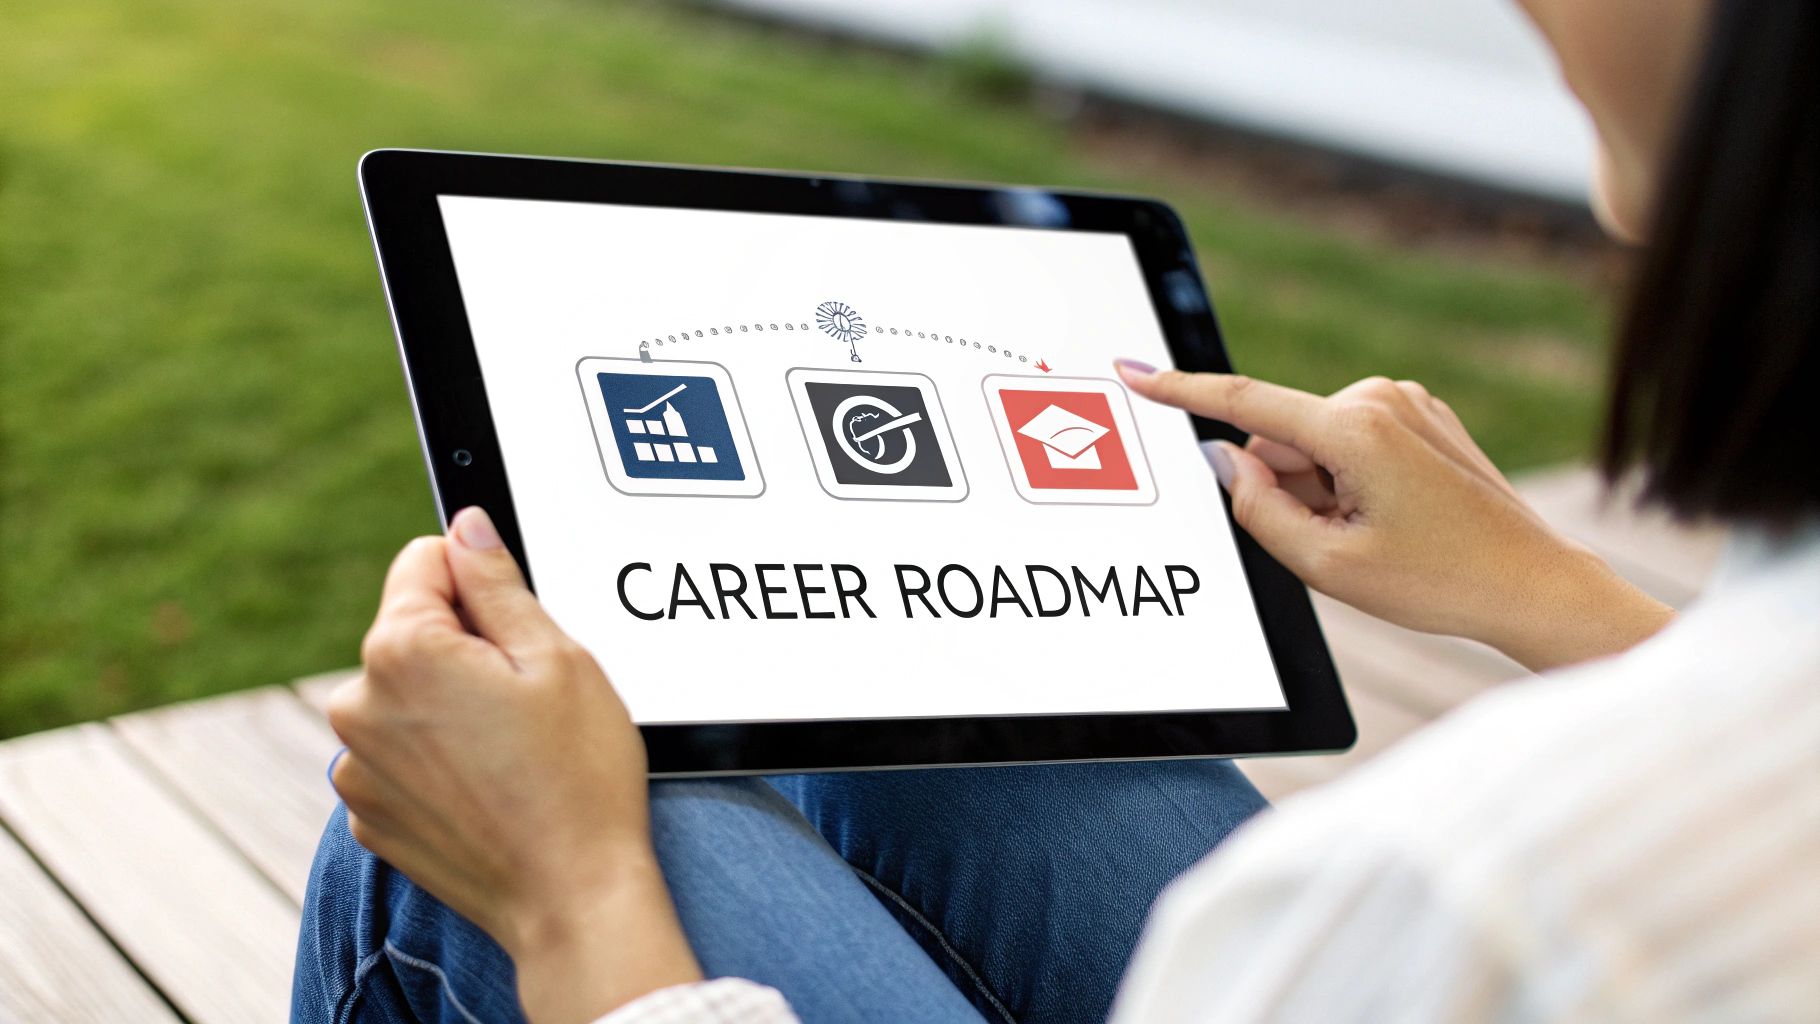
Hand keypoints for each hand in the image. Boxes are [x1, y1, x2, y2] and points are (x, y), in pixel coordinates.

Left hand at [328, 507, 700, 1023]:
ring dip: (448, 706)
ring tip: (511, 751)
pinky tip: (490, 787)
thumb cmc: (577, 778)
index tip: (517, 627)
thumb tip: (465, 528)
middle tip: (527, 700)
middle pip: (412, 632)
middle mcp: (358, 705)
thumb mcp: (557, 657)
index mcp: (402, 652)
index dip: (481, 583)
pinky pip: (400, 756)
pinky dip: (438, 760)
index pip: (424, 561)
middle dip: (465, 649)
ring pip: (406, 696)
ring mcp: (356, 767)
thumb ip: (497, 582)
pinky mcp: (369, 814)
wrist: (570, 897)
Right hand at [1116, 363, 1672, 671]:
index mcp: (1356, 428)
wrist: (1533, 585)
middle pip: (1282, 439)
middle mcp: (1382, 397)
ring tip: (1375, 537)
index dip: (1181, 391)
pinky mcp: (1421, 417)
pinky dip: (1347, 481)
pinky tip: (1391, 521)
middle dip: (1287, 488)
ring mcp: (1407, 403)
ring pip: (1314, 445)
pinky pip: (1349, 443)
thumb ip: (1256, 507)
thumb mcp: (1327, 564)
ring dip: (1319, 490)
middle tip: (1340, 544)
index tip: (1134, 370)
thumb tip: (1224, 457)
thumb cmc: (1438, 582)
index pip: (1244, 401)